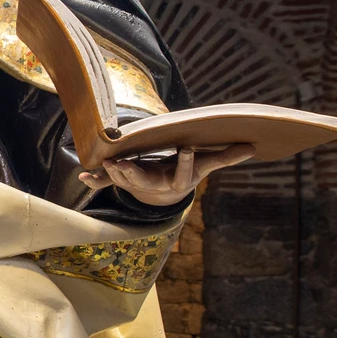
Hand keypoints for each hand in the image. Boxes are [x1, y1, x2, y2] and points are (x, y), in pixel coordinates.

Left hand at [80, 145, 254, 205]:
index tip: (188, 148)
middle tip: (125, 165)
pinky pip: (105, 183)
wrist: (165, 190)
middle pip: (146, 182)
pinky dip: (94, 180)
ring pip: (124, 181)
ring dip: (114, 173)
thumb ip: (225, 157)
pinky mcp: (122, 181)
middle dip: (136, 174)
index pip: (184, 174)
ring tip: (108, 163)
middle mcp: (155, 184)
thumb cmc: (186, 172)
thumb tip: (252, 147)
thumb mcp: (205, 165)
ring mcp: (136, 184)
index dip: (187, 163)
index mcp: (176, 180)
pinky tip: (84, 175)